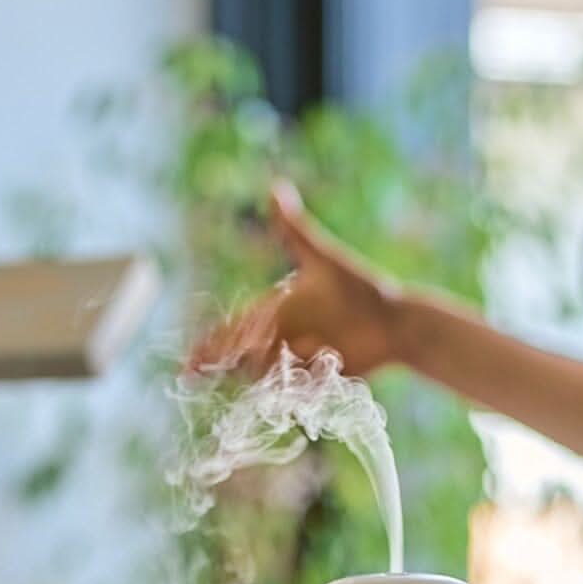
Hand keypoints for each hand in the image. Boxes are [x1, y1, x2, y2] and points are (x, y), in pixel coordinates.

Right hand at [188, 181, 398, 377]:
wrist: (396, 322)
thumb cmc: (359, 288)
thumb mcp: (323, 258)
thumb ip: (294, 230)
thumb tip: (274, 187)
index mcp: (274, 312)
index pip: (232, 331)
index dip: (209, 349)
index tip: (187, 365)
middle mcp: (280, 339)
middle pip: (242, 360)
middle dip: (226, 369)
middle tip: (215, 374)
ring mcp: (297, 363)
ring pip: (266, 380)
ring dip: (260, 383)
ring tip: (262, 379)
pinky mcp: (316, 383)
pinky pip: (294, 394)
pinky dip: (289, 396)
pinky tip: (292, 393)